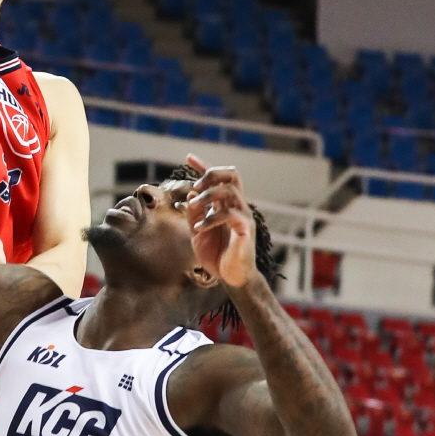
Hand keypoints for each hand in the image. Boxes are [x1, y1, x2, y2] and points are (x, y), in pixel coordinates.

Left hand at [183, 155, 257, 289]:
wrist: (231, 278)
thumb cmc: (216, 255)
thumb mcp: (198, 233)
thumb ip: (194, 214)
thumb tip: (190, 194)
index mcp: (225, 205)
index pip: (218, 179)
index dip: (203, 166)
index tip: (188, 157)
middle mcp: (237, 206)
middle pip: (232, 175)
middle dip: (212, 174)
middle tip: (196, 186)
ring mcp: (243, 216)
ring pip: (230, 191)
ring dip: (209, 195)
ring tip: (195, 206)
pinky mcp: (246, 229)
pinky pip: (230, 214)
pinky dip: (212, 218)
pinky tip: (200, 228)